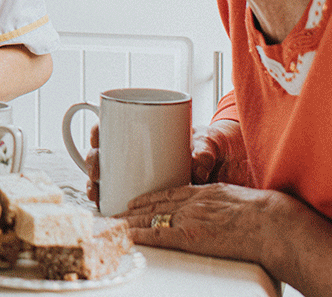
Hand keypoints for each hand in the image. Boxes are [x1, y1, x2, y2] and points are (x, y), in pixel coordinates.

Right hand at [85, 120, 244, 204]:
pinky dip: (111, 201)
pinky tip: (104, 206)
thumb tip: (195, 167)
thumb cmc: (221, 144)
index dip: (99, 132)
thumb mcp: (213, 142)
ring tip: (96, 193)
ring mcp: (142, 172)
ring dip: (96, 184)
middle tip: (97, 171)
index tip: (97, 139)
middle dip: (93, 163)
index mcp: (149, 130)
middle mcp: (140, 151)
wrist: (238, 164)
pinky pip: (125, 197)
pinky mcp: (151, 195)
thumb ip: (205, 150)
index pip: (114, 125)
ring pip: (109, 177)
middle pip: (105, 153)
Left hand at [121, 182, 290, 265]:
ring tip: (114, 224)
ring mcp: (190, 218)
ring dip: (131, 222)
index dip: (149, 198)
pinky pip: (159, 235)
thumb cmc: (266, 215)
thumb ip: (224, 203)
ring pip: (152, 218)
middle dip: (134, 210)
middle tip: (117, 213)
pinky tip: (127, 235)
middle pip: (156, 205)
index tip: (136, 201)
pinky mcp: (191, 237)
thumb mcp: (240, 199)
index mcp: (206, 192)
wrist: (273, 224)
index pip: (169, 193)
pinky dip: (140, 235)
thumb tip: (223, 212)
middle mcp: (193, 203)